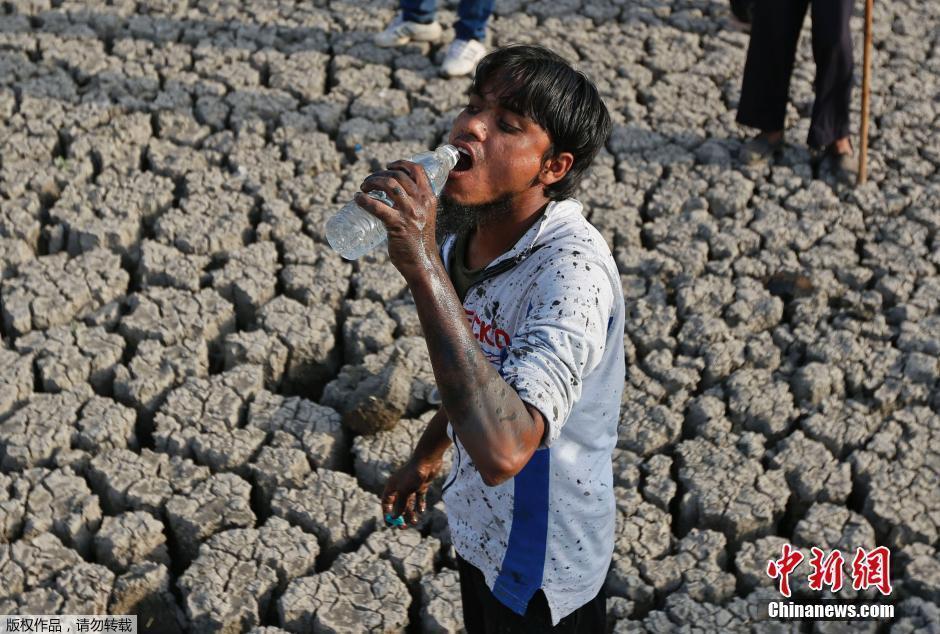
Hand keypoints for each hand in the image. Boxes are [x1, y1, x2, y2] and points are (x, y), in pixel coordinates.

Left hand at [355, 160, 438, 279]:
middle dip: (379, 174)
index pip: (417, 170)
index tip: (388, 165)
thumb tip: (394, 198)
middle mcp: (421, 201)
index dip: (401, 163)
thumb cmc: (420, 242)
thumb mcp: (424, 217)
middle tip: (368, 183)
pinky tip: (357, 199)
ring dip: (372, 182)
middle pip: (398, 175)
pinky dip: (364, 200)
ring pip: (389, 184)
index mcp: (429, 198)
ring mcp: (410, 212)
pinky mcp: (398, 225)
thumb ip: (414, 206)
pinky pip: (377, 206)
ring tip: (363, 188)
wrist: (423, 263)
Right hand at [381, 455, 442, 527]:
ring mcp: (411, 486)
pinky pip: (419, 498)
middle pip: (398, 505)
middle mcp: (400, 487)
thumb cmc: (413, 474)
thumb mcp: (405, 491)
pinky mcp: (421, 485)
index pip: (386, 502)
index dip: (387, 514)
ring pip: (409, 503)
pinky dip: (419, 505)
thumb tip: (395, 517)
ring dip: (410, 513)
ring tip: (415, 522)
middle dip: (400, 516)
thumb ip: (401, 505)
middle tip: (403, 527)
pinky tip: (421, 510)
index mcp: (392, 486)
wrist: (428, 460)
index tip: (390, 525)